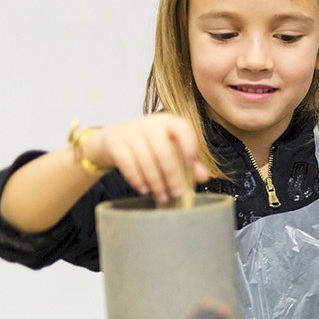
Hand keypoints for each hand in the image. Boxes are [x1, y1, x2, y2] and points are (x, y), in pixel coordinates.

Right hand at [85, 114, 208, 202]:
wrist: (113, 139)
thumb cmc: (149, 145)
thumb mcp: (171, 149)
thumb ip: (189, 162)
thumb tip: (204, 177)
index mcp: (169, 122)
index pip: (183, 129)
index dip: (189, 147)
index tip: (191, 166)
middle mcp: (151, 124)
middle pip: (164, 152)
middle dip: (172, 176)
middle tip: (176, 193)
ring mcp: (131, 132)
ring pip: (146, 161)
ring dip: (156, 182)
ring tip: (162, 196)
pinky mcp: (115, 143)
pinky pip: (128, 164)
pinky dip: (137, 179)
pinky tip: (144, 190)